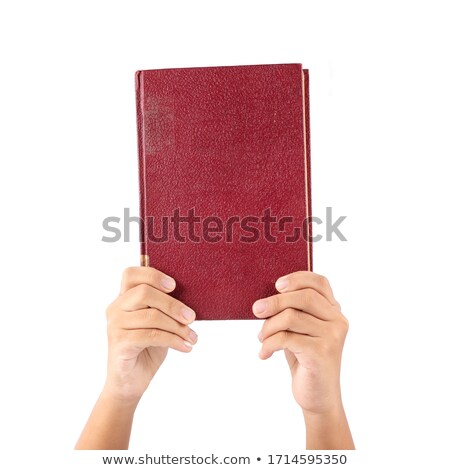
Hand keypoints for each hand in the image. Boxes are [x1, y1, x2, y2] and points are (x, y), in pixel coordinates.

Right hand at [104, 267, 197, 402]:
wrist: (131, 382)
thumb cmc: (147, 349)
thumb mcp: (158, 323)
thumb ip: (163, 307)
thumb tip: (189, 298)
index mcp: (124, 298)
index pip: (131, 274)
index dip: (153, 275)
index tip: (173, 286)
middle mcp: (116, 309)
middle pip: (144, 293)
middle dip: (172, 304)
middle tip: (191, 317)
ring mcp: (115, 326)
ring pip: (151, 316)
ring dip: (177, 327)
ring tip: (192, 337)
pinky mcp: (118, 343)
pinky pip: (151, 335)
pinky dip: (173, 340)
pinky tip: (185, 347)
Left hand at [253, 271, 348, 415]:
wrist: (318, 397)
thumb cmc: (304, 359)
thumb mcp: (300, 330)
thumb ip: (293, 311)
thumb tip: (265, 297)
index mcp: (333, 311)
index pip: (320, 283)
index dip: (298, 278)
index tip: (277, 285)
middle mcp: (337, 321)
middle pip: (303, 297)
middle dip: (275, 301)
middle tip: (256, 310)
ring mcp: (332, 337)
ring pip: (291, 316)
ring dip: (268, 327)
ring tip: (262, 338)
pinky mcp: (322, 353)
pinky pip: (286, 338)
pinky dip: (269, 344)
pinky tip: (264, 354)